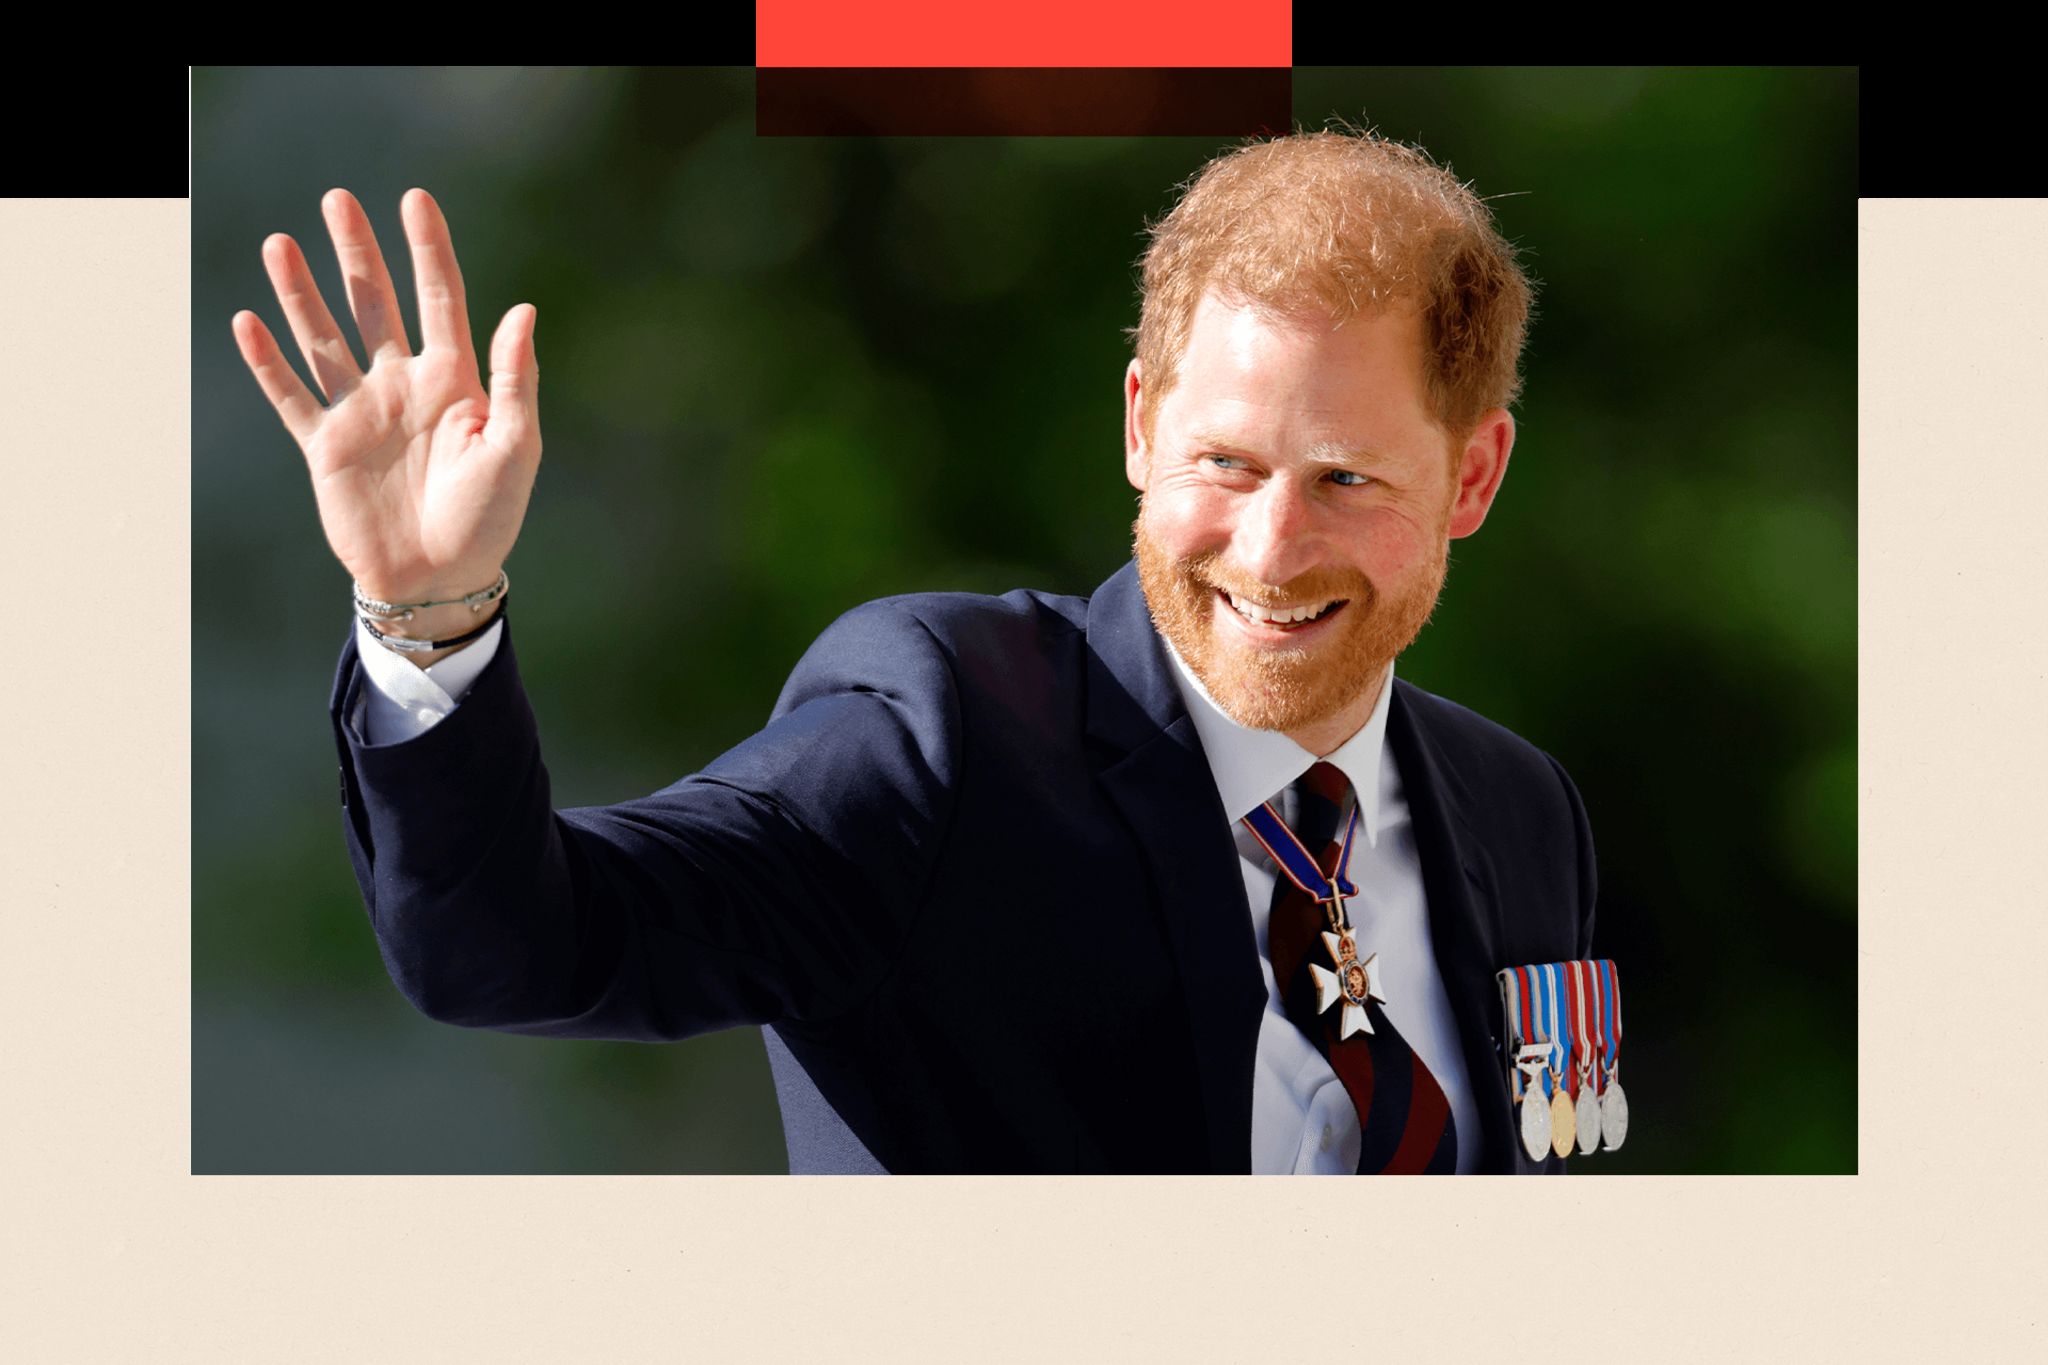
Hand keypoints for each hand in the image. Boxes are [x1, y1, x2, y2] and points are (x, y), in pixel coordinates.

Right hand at [231, 188, 540, 605]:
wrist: (439, 580)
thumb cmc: (489, 518)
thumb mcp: (516, 448)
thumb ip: (516, 379)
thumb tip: (524, 309)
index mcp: (456, 381)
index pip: (441, 299)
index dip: (428, 249)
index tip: (415, 199)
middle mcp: (404, 386)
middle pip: (375, 304)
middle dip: (356, 252)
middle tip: (336, 200)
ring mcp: (362, 412)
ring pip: (325, 337)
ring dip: (301, 292)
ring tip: (280, 243)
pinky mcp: (325, 446)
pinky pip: (291, 395)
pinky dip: (268, 361)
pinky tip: (248, 319)